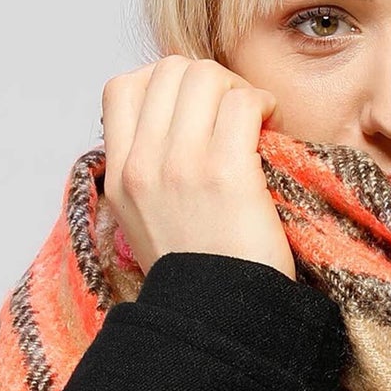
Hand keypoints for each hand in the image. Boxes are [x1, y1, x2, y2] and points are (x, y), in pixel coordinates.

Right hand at [99, 57, 296, 279]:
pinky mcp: (224, 173)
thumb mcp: (145, 221)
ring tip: (254, 118)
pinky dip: (261, 103)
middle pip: (168, 70)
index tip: (196, 107)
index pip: (123, 87)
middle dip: (208, 79)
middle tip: (234, 108)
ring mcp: (180, 166)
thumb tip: (170, 124)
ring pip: (204, 75)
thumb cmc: (199, 273)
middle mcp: (142, 165)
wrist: (219, 319)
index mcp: (119, 176)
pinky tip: (271, 125)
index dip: (165, 83)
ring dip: (237, 88)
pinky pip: (242, 102)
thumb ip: (145, 171)